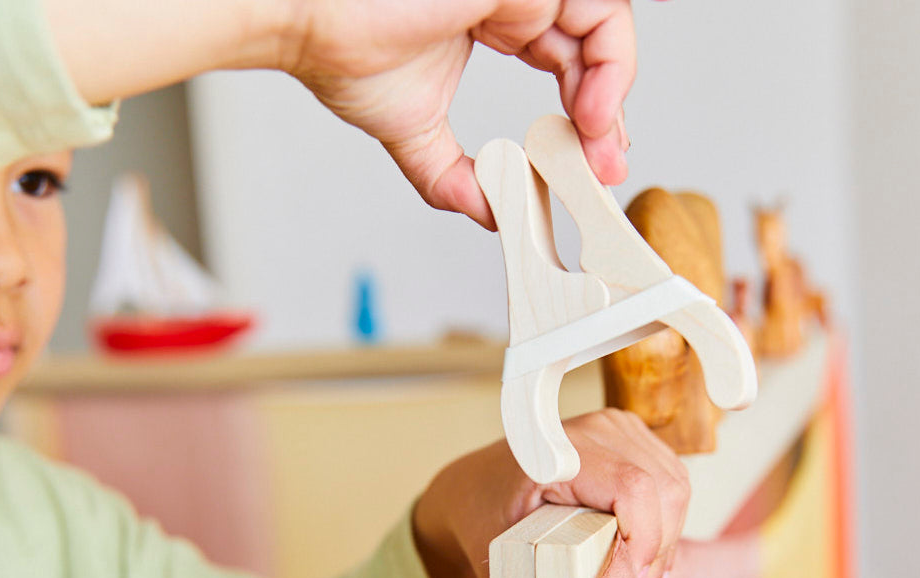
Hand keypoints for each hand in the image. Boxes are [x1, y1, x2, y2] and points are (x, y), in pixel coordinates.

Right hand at [44, 0, 635, 227]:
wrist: (306, 22)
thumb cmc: (340, 51)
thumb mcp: (414, 134)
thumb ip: (453, 177)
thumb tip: (488, 216)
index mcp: (495, 19)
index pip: (567, 64)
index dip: (587, 116)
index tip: (588, 165)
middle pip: (594, 52)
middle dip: (607, 119)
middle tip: (604, 168)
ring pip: (605, 30)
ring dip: (613, 96)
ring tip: (595, 146)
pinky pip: (600, 15)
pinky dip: (610, 66)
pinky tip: (590, 113)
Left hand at [413, 409, 690, 577]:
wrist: (479, 484)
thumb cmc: (484, 520)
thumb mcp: (501, 561)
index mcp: (559, 453)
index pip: (633, 488)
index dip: (646, 541)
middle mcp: (595, 429)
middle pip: (665, 489)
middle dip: (660, 550)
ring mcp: (618, 427)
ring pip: (676, 486)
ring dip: (666, 540)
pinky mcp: (633, 438)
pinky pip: (672, 482)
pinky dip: (666, 523)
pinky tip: (645, 556)